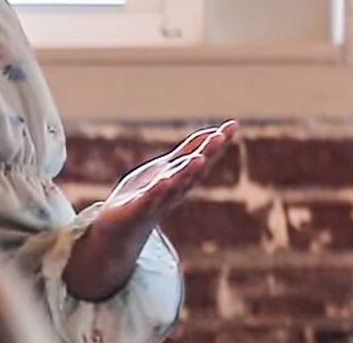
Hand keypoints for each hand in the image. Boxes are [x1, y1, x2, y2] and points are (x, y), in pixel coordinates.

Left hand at [63, 120, 236, 300]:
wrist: (119, 228)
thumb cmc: (146, 194)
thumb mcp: (168, 168)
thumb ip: (188, 152)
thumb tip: (212, 133)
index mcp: (181, 178)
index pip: (203, 158)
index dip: (217, 143)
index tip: (232, 124)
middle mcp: (174, 189)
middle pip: (193, 170)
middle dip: (207, 153)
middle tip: (220, 136)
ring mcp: (157, 200)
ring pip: (175, 185)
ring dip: (187, 172)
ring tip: (199, 158)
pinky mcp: (137, 210)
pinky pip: (149, 199)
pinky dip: (158, 190)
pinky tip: (166, 180)